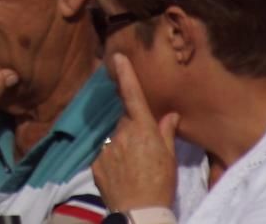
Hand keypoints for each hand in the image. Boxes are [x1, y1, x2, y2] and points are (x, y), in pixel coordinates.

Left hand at [92, 53, 179, 211]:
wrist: (139, 211)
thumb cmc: (161, 183)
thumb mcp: (170, 158)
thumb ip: (166, 133)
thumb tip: (169, 115)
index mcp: (141, 129)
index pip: (132, 95)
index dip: (126, 75)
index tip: (117, 57)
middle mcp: (121, 133)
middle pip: (125, 122)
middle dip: (132, 130)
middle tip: (144, 151)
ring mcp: (105, 147)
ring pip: (114, 138)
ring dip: (122, 146)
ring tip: (134, 167)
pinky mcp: (95, 162)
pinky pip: (105, 154)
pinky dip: (113, 160)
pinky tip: (123, 174)